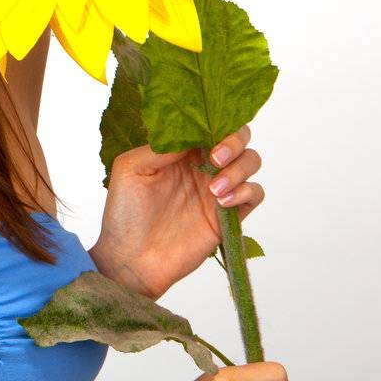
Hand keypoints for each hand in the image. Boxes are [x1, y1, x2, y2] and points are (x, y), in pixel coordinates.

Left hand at [90, 124, 263, 300]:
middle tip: (216, 158)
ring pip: (251, 162)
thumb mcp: (130, 169)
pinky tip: (222, 202)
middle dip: (234, 141)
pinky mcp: (227, 215)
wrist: (132, 259)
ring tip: (214, 189)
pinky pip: (255, 194)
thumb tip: (191, 134)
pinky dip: (247, 192)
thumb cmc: (124, 213)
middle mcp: (202, 165)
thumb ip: (160, 147)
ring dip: (239, 169)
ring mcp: (216, 189)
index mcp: (180, 150)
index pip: (210, 124)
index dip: (215, 122)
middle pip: (239, 138)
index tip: (207, 134)